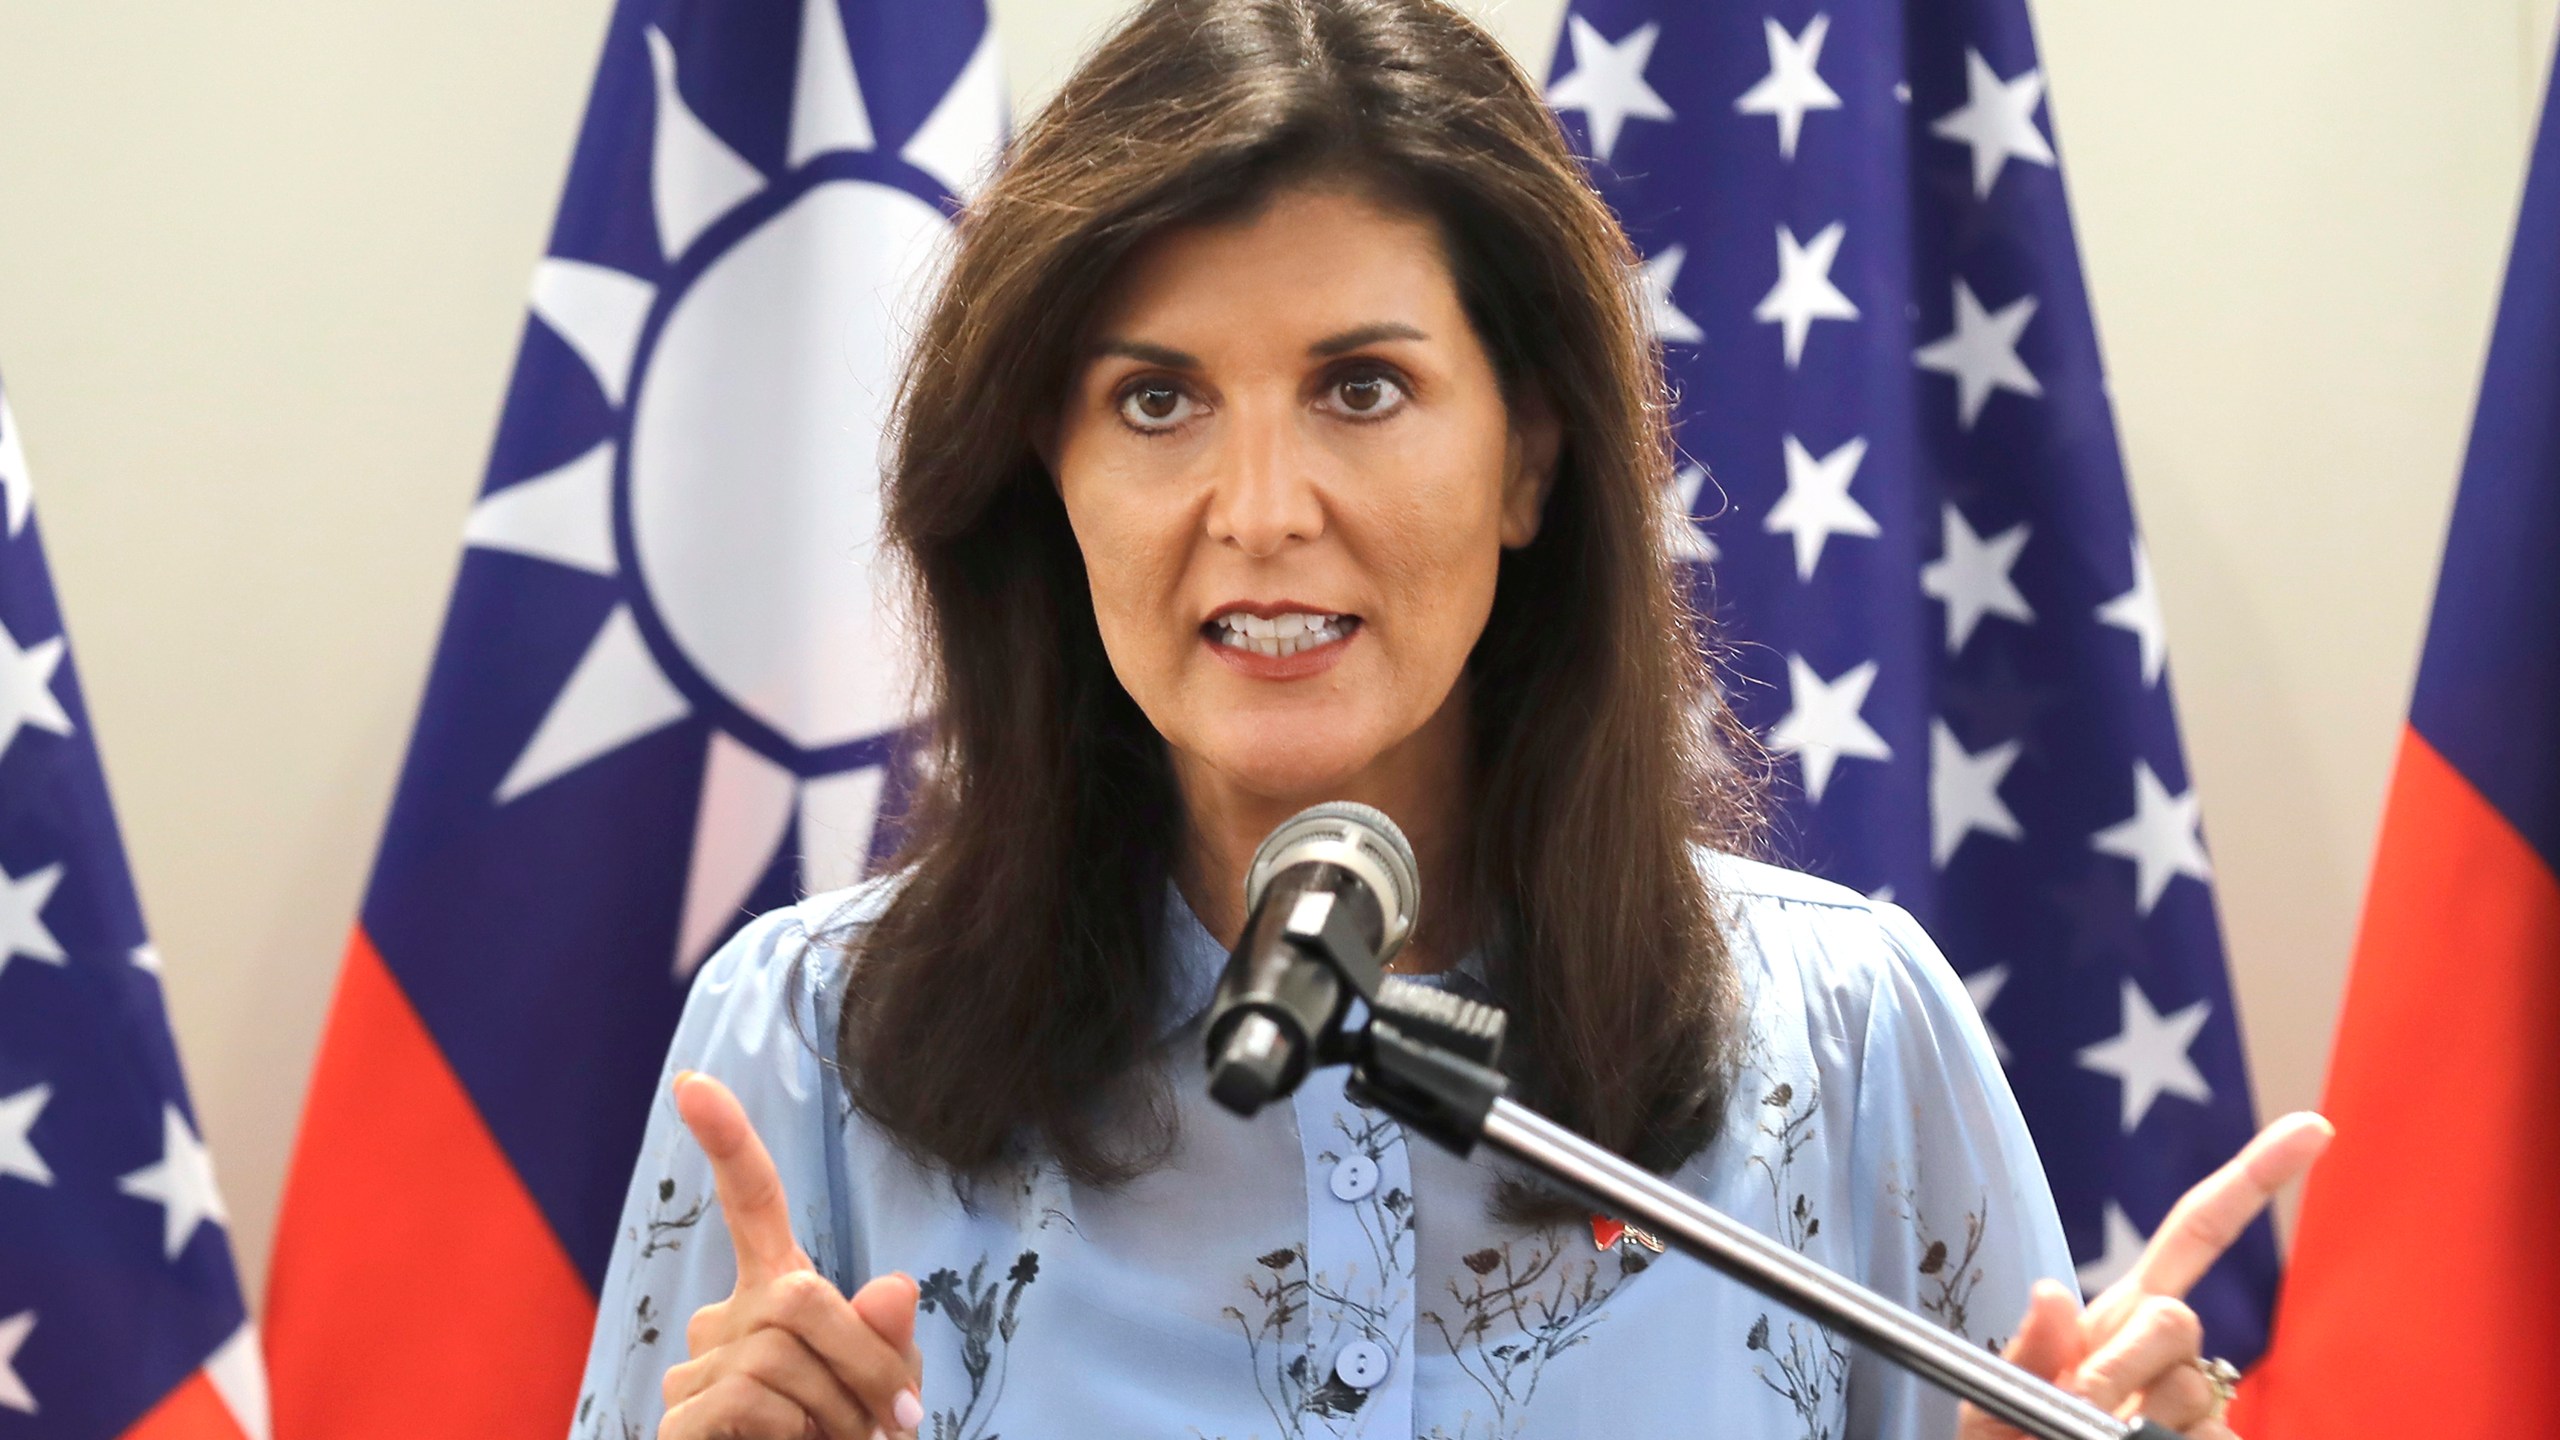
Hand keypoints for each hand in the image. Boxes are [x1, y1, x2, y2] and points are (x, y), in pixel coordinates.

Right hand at [657, 1070, 925, 1439]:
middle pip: (798, 1295)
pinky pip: (748, 1402)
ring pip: (780, 1356)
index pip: (752, 1204)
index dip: (727, 1142)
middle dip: (863, 1359)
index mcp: (775, 1293)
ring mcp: (692, 1370)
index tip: (693, 1083)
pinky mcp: (677, 1422)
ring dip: (838, 1412)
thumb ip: (888, 1342)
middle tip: (894, 1423)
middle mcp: (725, 1320)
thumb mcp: (885, 1392)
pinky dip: (795, 1435)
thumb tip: (897, 1285)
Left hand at [1958, 1111, 2333, 1439]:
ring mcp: (2201, 1402)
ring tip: (2086, 1435)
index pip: (2197, 1234)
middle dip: (2122, 1361)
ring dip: (2131, 1417)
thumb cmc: (2014, 1437)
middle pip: (2179, 1319)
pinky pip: (2208, 1439)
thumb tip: (2052, 1291)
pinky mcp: (2218, 1439)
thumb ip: (2025, 1349)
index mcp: (2122, 1315)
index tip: (2314, 1128)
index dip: (2252, 1179)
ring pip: (2191, 1388)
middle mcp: (2168, 1351)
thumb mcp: (1998, 1391)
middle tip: (2076, 1402)